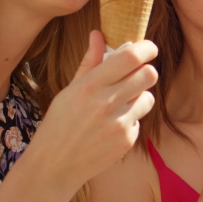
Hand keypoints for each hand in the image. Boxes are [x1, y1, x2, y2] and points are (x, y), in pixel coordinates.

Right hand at [29, 30, 158, 194]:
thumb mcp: (69, 91)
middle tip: (135, 76)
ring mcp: (119, 124)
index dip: (146, 49)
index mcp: (90, 86)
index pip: (130, 57)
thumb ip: (89, 62)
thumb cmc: (59, 124)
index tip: (148, 48)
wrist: (53, 167)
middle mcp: (106, 103)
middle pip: (149, 75)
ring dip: (138, 98)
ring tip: (117, 106)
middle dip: (145, 72)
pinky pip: (139, 121)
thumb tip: (98, 34)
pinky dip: (130, 121)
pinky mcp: (127, 141)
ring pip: (148, 98)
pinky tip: (110, 129)